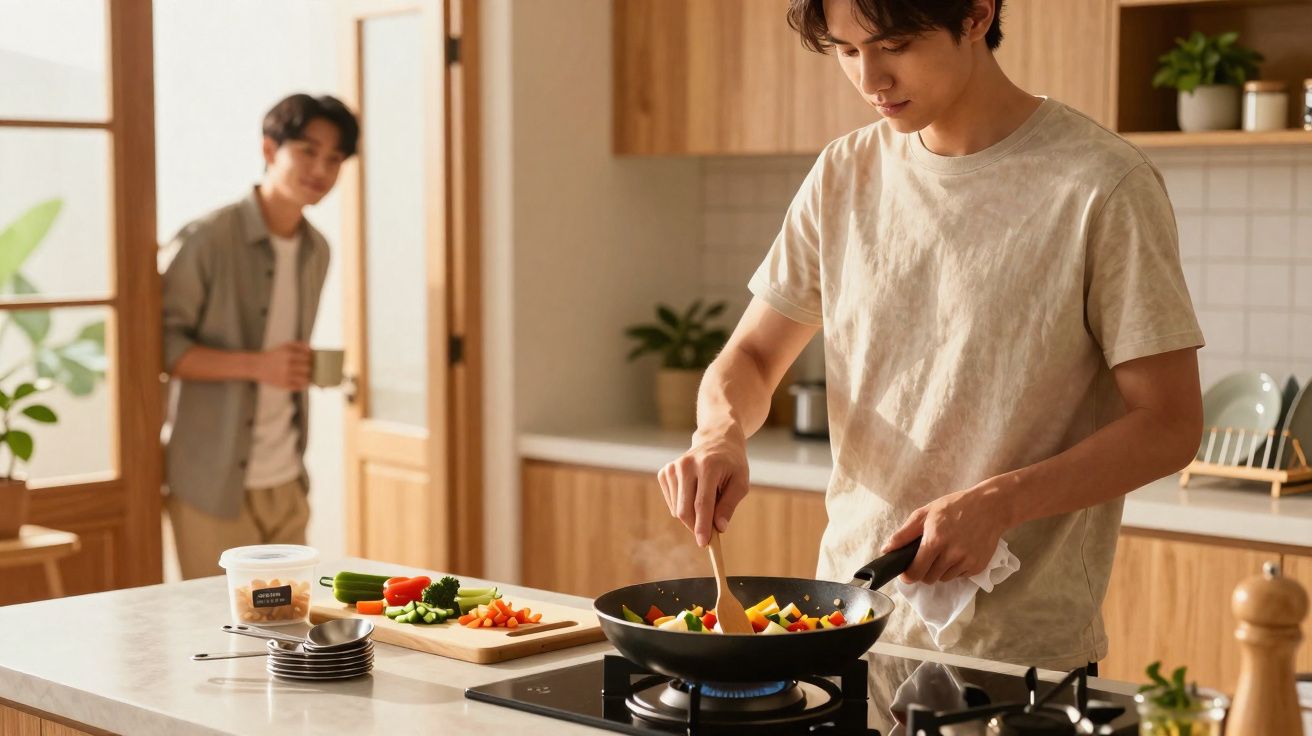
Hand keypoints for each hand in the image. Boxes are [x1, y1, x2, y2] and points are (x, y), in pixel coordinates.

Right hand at [257, 341, 310, 390]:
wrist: (257, 366)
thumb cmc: (275, 355)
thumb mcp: (286, 346)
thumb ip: (300, 345)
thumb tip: (313, 350)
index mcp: (288, 354)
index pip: (309, 358)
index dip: (313, 359)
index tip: (313, 360)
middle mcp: (287, 365)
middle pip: (309, 369)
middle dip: (312, 368)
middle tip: (312, 368)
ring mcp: (285, 376)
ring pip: (306, 380)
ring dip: (309, 378)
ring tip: (308, 375)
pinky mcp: (283, 385)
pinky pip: (299, 387)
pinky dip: (303, 385)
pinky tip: (301, 380)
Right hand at [657, 428, 749, 547]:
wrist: (716, 440)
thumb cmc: (731, 464)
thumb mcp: (740, 483)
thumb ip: (729, 505)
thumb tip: (719, 528)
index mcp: (708, 466)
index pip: (702, 503)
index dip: (702, 526)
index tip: (704, 543)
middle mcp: (686, 465)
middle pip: (685, 509)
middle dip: (697, 526)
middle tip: (711, 532)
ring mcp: (673, 468)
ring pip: (677, 509)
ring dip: (692, 516)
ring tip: (707, 500)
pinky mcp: (665, 472)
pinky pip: (672, 504)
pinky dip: (683, 507)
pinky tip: (694, 494)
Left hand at [880, 481, 1014, 584]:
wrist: (990, 507)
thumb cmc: (955, 506)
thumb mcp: (926, 513)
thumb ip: (904, 534)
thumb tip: (886, 549)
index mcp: (935, 540)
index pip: (915, 572)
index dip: (908, 575)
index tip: (907, 571)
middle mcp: (951, 554)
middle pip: (929, 578)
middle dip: (924, 571)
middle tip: (927, 556)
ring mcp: (967, 562)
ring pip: (944, 578)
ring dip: (940, 570)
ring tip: (946, 551)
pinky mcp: (978, 567)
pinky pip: (959, 576)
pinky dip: (956, 569)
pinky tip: (959, 552)